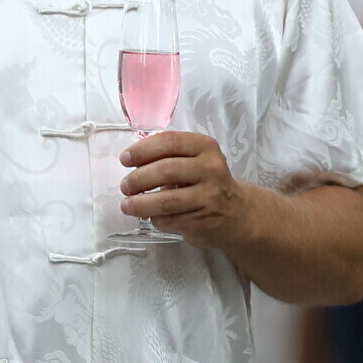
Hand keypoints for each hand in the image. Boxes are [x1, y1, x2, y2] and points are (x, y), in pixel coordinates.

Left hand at [120, 130, 257, 245]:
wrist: (238, 213)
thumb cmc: (207, 182)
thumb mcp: (196, 161)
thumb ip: (169, 156)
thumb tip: (132, 161)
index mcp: (206, 147)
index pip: (170, 141)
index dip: (142, 150)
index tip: (125, 159)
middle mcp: (211, 169)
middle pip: (166, 170)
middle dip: (138, 179)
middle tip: (125, 186)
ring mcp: (210, 196)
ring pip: (166, 200)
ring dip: (140, 204)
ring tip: (127, 205)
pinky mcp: (204, 221)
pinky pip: (170, 220)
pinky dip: (155, 219)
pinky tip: (153, 216)